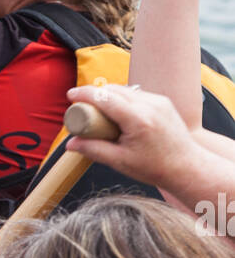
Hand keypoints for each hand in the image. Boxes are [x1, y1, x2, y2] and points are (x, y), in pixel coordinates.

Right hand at [66, 82, 202, 192]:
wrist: (186, 167)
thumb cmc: (154, 168)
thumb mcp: (119, 162)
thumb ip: (93, 150)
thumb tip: (70, 144)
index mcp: (138, 119)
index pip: (105, 98)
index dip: (85, 94)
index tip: (70, 96)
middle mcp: (150, 104)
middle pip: (113, 89)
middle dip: (94, 94)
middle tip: (81, 108)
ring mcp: (158, 101)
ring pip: (125, 90)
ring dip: (109, 96)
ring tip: (98, 112)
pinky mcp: (163, 101)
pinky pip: (137, 94)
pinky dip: (123, 100)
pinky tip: (118, 113)